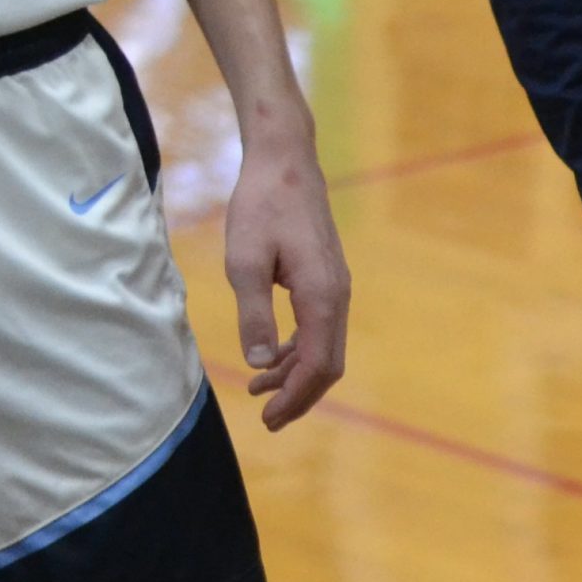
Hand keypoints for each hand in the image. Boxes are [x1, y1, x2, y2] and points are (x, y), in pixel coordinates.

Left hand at [227, 123, 350, 431]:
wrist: (286, 161)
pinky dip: (297, 350)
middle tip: (267, 419)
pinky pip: (318, 329)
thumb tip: (258, 362)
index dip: (294, 395)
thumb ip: (254, 313)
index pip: (317, 363)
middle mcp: (337, 298)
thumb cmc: (262, 204)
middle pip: (327, 364)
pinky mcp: (326, 281)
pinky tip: (271, 356)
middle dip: (299, 395)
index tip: (268, 418)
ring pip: (324, 349)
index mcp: (322, 297)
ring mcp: (335, 290)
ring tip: (259, 391)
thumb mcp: (244, 260)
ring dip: (295, 374)